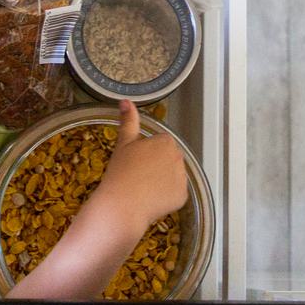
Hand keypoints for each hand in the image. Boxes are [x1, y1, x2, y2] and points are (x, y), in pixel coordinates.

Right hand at [93, 100, 187, 227]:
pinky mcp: (183, 196)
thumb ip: (129, 121)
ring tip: (144, 187)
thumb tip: (126, 101)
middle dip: (158, 164)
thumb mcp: (123, 143)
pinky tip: (151, 198)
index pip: (161, 143)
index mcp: (166, 141)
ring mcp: (183, 177)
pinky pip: (176, 193)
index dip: (148, 152)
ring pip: (173, 175)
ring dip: (164, 179)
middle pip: (169, 158)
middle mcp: (179, 157)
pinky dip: (167, 196)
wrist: (122, 204)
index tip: (137, 160)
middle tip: (139, 174)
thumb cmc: (121, 171)